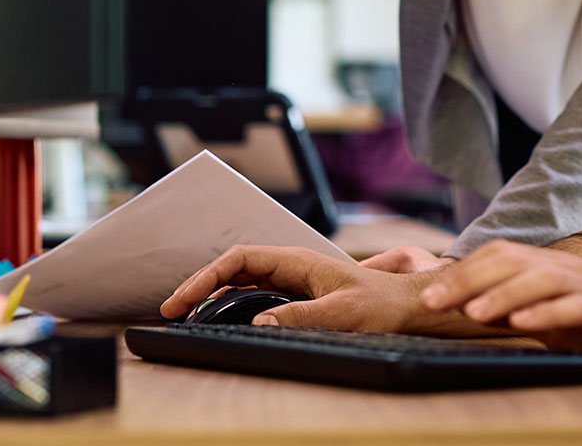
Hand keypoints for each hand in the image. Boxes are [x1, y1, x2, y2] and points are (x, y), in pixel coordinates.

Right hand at [163, 245, 453, 333]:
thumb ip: (301, 317)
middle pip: (234, 268)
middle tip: (172, 311)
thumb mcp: (342, 312)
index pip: (239, 259)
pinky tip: (221, 319)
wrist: (409, 306)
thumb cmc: (382, 305)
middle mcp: (292, 266)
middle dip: (200, 286)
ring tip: (187, 316)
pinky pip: (256, 294)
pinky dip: (232, 304)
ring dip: (214, 295)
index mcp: (297, 261)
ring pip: (242, 281)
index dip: (206, 276)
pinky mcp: (298, 295)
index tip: (182, 299)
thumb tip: (259, 322)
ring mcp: (294, 280)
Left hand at [418, 240, 581, 379]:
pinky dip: (547, 313)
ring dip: (501, 294)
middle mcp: (569, 270)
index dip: (461, 271)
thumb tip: (473, 314)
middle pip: (512, 260)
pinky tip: (523, 324)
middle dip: (468, 279)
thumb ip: (524, 310)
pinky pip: (576, 307)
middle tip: (432, 302)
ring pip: (540, 279)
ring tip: (471, 313)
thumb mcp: (560, 320)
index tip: (428, 295)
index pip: (500, 256)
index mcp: (553, 268)